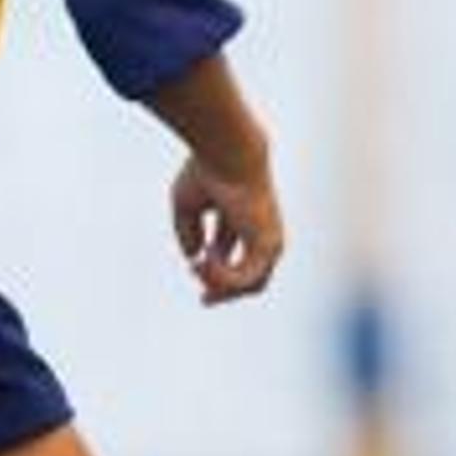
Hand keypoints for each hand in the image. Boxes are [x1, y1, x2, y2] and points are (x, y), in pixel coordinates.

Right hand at [169, 154, 282, 306]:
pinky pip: (244, 281)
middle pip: (249, 278)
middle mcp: (261, 233)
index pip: (233, 256)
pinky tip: (206, 259)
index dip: (212, 269)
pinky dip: (222, 277)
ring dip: (219, 284)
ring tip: (199, 267)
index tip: (193, 268)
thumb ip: (188, 232)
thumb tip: (194, 257)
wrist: (228, 155)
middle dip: (224, 291)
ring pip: (250, 285)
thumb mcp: (186, 205)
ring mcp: (269, 242)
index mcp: (244, 220)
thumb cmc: (206, 172)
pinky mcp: (267, 248)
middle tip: (204, 300)